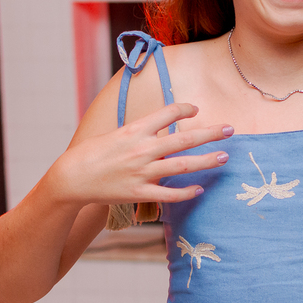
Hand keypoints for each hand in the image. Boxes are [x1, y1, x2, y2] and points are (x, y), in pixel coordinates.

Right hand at [50, 103, 232, 207]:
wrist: (71, 178)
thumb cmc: (92, 153)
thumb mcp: (116, 134)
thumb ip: (141, 131)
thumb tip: (161, 125)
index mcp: (135, 130)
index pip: (168, 112)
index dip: (186, 108)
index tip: (197, 110)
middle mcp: (142, 149)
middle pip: (184, 139)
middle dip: (210, 133)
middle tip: (231, 129)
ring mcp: (142, 172)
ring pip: (182, 166)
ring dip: (206, 160)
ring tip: (224, 157)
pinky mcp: (138, 192)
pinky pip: (169, 194)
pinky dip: (186, 192)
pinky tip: (200, 189)